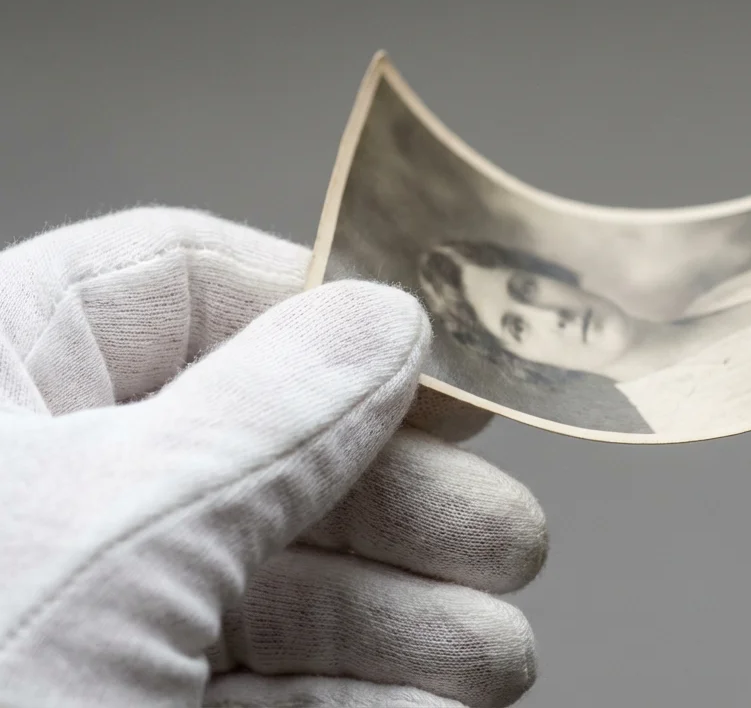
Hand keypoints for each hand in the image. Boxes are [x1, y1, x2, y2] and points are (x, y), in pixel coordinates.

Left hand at [0, 208, 547, 707]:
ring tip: (491, 658)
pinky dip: (359, 706)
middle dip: (401, 502)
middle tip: (504, 542)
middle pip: (263, 446)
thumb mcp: (111, 539)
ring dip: (405, 618)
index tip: (446, 376)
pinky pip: (259, 693)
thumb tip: (382, 323)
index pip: (175, 285)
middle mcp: (39, 490)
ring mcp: (80, 615)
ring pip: (275, 582)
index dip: (325, 316)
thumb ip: (268, 415)